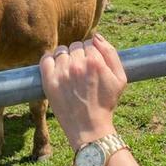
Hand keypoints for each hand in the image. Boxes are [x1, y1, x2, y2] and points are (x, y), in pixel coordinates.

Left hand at [40, 33, 127, 148]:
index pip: (90, 43)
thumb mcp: (120, 78)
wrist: (89, 128)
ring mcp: (61, 73)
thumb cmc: (106, 103)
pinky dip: (50, 60)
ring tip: (70, 72)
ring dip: (66, 58)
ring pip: (61, 51)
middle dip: (80, 54)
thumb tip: (96, 36)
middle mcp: (77, 65)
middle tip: (82, 70)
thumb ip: (111, 53)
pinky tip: (57, 68)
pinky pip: (45, 59)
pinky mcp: (49, 81)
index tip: (92, 64)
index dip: (92, 52)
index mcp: (95, 61)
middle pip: (76, 46)